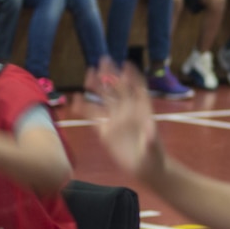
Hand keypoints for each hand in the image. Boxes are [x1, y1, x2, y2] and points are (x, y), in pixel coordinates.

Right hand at [91, 61, 165, 178]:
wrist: (145, 169)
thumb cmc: (154, 158)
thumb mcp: (153, 149)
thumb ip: (151, 139)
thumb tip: (151, 130)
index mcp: (142, 112)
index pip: (138, 89)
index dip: (133, 77)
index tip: (126, 64)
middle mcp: (128, 112)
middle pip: (119, 89)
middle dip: (112, 74)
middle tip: (103, 60)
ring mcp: (116, 120)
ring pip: (105, 98)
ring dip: (98, 86)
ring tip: (89, 73)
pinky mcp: (105, 131)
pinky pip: (93, 116)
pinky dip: (84, 107)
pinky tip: (76, 99)